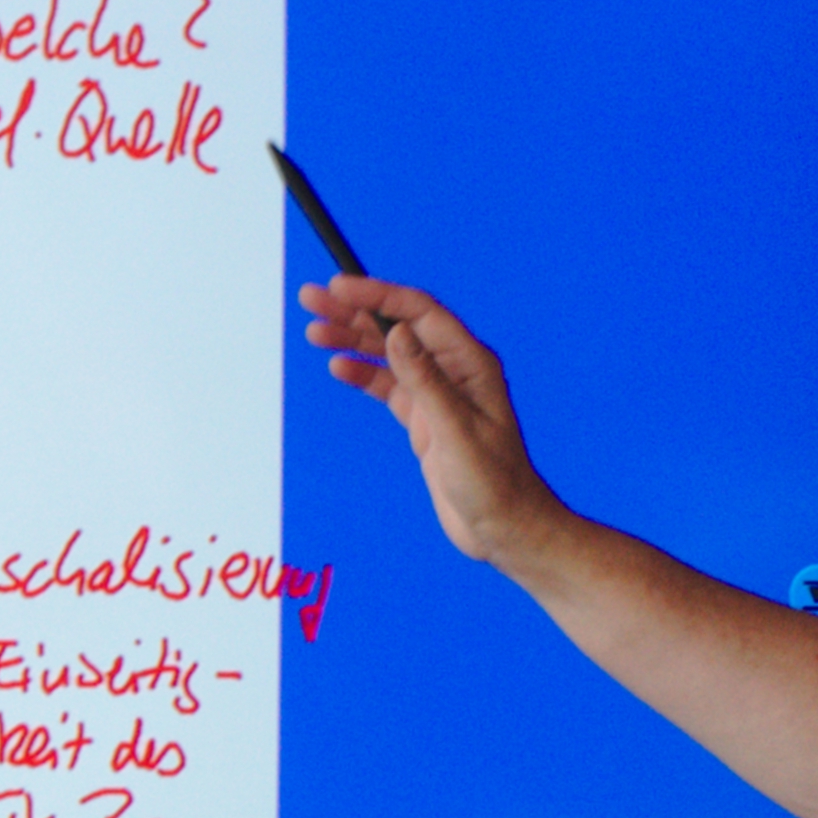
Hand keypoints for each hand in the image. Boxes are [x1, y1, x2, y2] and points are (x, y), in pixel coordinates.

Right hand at [297, 273, 567, 568]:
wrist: (505, 529)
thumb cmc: (494, 483)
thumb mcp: (456, 430)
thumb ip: (425, 381)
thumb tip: (399, 332)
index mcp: (471, 363)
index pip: (420, 313)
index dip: (379, 295)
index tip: (340, 287)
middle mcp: (454, 372)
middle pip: (399, 327)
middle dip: (356, 311)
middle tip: (312, 299)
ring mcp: (438, 395)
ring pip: (388, 355)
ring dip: (352, 340)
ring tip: (315, 330)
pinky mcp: (425, 420)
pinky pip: (388, 386)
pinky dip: (362, 374)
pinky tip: (338, 366)